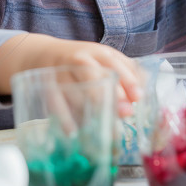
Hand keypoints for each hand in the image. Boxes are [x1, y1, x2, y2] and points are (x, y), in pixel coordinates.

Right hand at [0, 33, 140, 117]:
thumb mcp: (105, 60)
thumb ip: (126, 73)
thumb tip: (141, 95)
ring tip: (104, 128)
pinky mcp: (47, 86)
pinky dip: (64, 118)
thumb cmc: (83, 61)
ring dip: (89, 110)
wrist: (44, 55)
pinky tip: (73, 132)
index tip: (138, 96)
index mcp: (98, 53)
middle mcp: (79, 59)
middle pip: (94, 75)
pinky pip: (55, 103)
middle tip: (124, 112)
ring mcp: (62, 72)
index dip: (127, 79)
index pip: (114, 64)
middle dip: (110, 94)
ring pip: (75, 91)